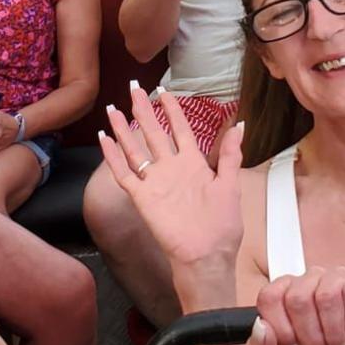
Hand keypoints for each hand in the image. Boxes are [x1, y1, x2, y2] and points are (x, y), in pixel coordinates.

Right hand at [98, 82, 244, 269]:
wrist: (206, 256)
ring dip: (123, 129)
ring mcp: (155, 183)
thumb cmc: (222, 226)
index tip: (164, 91)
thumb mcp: (230, 185)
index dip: (172, 109)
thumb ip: (230, 154)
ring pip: (135, 149)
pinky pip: (124, 174)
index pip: (179, 128)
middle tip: (134, 88)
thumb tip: (239, 124)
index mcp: (193, 164)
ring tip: (112, 109)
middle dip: (144, 110)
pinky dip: (113, 157)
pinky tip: (104, 140)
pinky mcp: (142, 198)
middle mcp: (171, 169)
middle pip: (154, 132)